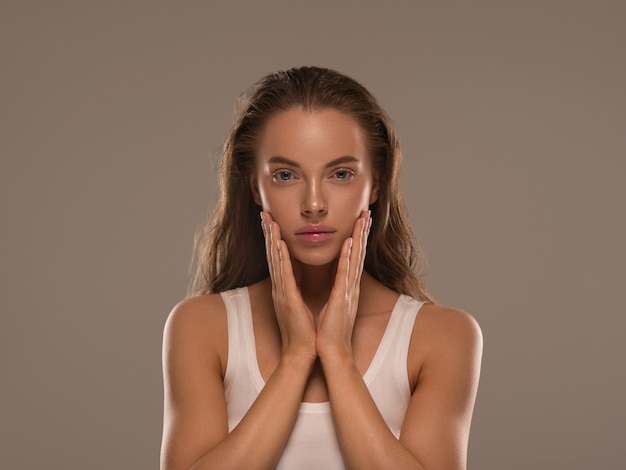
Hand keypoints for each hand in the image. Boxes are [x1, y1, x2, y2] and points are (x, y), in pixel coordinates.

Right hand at [261, 211, 316, 361]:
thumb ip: (295, 287)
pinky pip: (284, 275)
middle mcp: (280, 287)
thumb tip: (297, 273)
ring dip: (272, 240)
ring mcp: (282, 293)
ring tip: (269, 221)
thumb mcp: (298, 303)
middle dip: (268, 233)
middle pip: (272, 255)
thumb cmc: (303, 330)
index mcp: (284, 287)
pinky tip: (279, 244)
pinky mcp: (288, 300)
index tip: (271, 221)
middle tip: (265, 213)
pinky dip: (281, 259)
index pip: (277, 258)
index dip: (273, 238)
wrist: (302, 353)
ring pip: (276, 261)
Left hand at [315, 210, 371, 360]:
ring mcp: (348, 292)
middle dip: (363, 233)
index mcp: (347, 289)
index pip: (353, 259)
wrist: (332, 354)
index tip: (360, 222)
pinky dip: (347, 258)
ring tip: (362, 219)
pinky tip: (349, 243)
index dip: (358, 239)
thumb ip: (336, 292)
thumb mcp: (334, 307)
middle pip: (358, 255)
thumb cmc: (330, 333)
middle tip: (367, 213)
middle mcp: (351, 288)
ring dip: (359, 238)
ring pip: (355, 260)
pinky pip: (344, 274)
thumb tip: (336, 281)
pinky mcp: (342, 299)